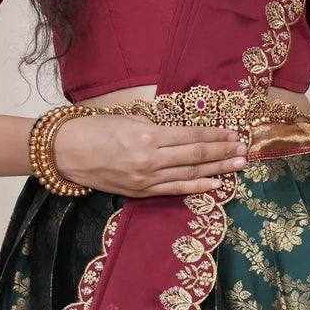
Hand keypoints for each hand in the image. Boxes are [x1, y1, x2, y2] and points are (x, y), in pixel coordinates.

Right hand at [50, 113, 248, 196]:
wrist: (65, 153)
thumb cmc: (93, 128)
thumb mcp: (127, 118)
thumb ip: (155, 125)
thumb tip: (179, 129)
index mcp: (148, 135)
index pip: (191, 135)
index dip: (215, 134)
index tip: (233, 131)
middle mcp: (151, 158)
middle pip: (196, 154)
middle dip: (223, 151)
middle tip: (245, 148)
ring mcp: (147, 179)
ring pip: (190, 172)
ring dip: (217, 169)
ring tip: (237, 165)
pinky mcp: (140, 192)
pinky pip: (174, 189)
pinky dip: (196, 186)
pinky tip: (215, 185)